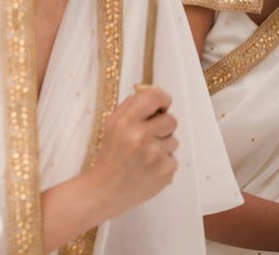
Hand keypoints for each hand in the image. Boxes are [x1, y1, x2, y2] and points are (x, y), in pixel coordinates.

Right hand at [85, 86, 178, 219]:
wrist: (106, 189)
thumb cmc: (109, 155)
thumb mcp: (111, 125)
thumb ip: (130, 107)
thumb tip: (150, 92)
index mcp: (126, 122)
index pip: (154, 97)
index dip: (162, 99)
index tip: (161, 105)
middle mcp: (142, 136)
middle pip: (171, 120)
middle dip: (162, 126)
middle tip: (148, 136)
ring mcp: (156, 155)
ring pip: (174, 140)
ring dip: (163, 145)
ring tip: (145, 155)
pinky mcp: (166, 171)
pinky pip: (174, 158)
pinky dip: (164, 162)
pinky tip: (149, 167)